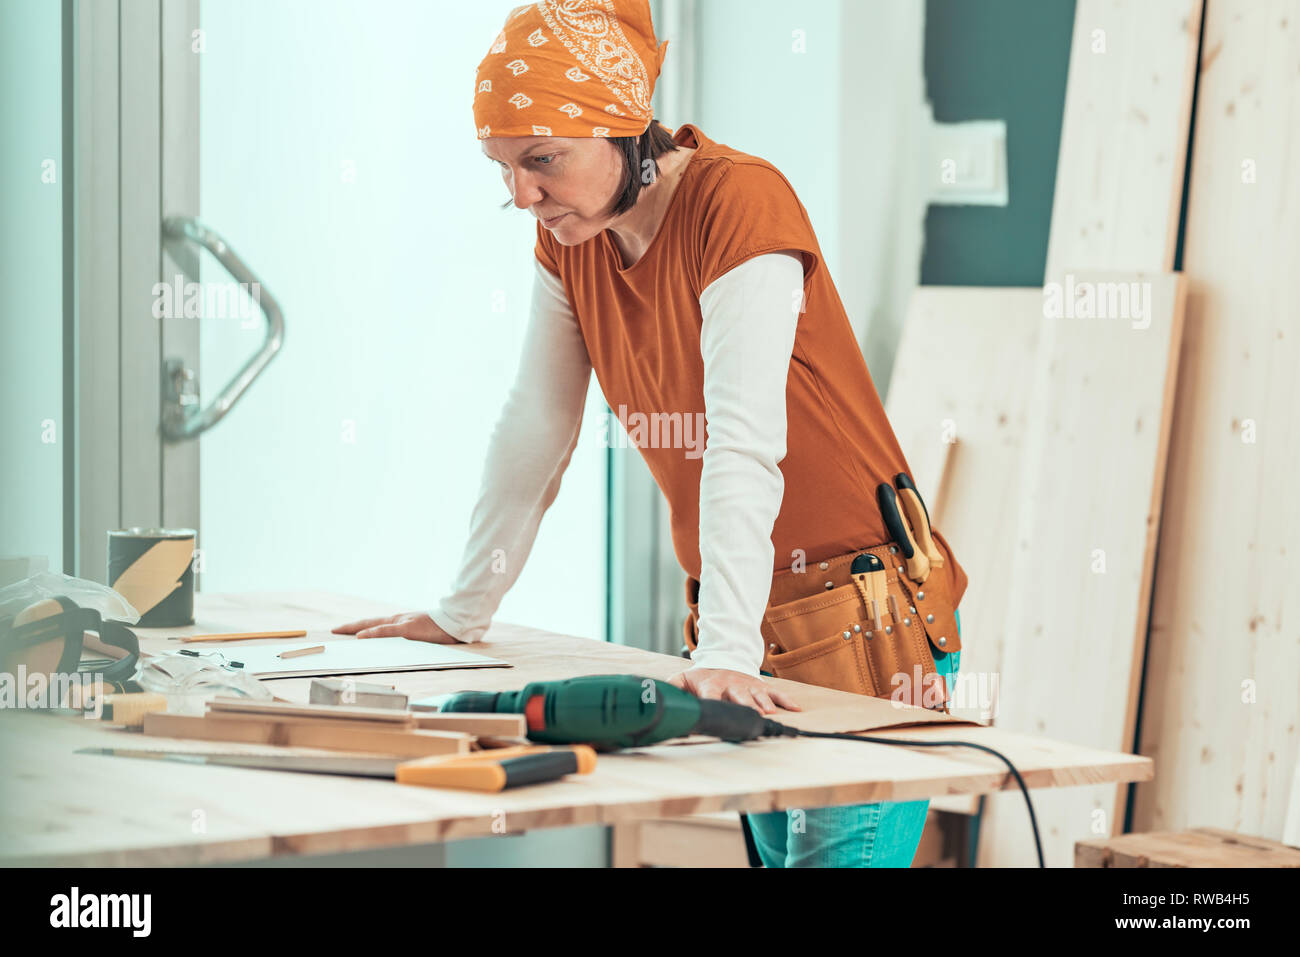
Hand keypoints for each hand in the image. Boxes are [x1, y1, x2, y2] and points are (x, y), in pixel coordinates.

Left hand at [330, 612, 458, 643]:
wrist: (457, 620)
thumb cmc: (443, 628)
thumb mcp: (424, 632)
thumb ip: (412, 637)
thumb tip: (403, 645)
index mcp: (401, 621)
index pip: (376, 623)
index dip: (360, 626)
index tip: (345, 630)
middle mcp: (398, 619)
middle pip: (369, 621)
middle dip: (350, 626)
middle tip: (333, 630)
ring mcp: (402, 623)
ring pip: (373, 624)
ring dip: (355, 628)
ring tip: (339, 631)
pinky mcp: (408, 629)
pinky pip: (386, 631)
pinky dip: (372, 633)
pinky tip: (360, 636)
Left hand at [667, 667, 801, 714]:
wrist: (722, 657)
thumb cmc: (701, 677)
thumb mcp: (683, 679)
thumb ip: (671, 689)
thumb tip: (654, 698)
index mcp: (710, 685)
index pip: (711, 696)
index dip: (712, 705)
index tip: (714, 716)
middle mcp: (731, 684)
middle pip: (739, 696)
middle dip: (744, 706)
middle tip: (749, 717)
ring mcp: (747, 685)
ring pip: (758, 695)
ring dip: (764, 704)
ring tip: (769, 714)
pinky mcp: (760, 686)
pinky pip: (776, 692)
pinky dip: (786, 700)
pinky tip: (795, 709)